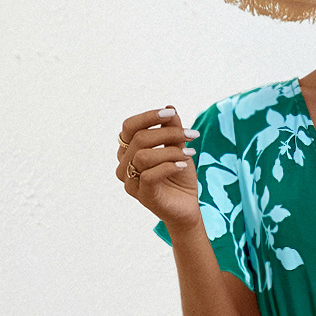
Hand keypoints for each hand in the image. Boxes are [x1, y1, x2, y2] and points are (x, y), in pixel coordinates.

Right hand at [116, 106, 201, 229]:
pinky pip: (148, 175)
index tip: (171, 115)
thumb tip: (170, 108)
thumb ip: (171, 130)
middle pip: (139, 138)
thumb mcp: (178, 148)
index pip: (129, 127)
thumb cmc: (179, 177)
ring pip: (143, 156)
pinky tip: (183, 166)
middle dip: (168, 133)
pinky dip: (168, 166)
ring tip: (190, 153)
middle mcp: (124, 165)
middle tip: (191, 135)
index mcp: (128, 150)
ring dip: (170, 151)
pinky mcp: (142, 195)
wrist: (187, 207)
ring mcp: (130, 182)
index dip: (148, 117)